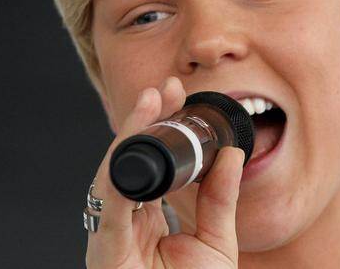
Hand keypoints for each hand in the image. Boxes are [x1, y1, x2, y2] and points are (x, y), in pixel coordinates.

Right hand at [86, 77, 244, 268]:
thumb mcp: (217, 241)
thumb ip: (221, 198)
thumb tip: (232, 154)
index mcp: (146, 217)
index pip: (152, 163)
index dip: (161, 128)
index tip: (179, 95)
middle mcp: (125, 221)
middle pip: (131, 161)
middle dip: (145, 120)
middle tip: (166, 88)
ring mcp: (112, 233)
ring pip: (116, 172)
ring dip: (133, 133)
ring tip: (153, 100)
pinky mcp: (107, 250)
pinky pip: (112, 202)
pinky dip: (123, 166)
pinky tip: (137, 135)